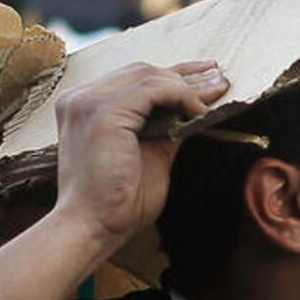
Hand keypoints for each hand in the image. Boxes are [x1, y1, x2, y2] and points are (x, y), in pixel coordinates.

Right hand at [52, 61, 228, 245]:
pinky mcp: (102, 112)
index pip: (133, 80)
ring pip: (149, 76)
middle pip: (142, 72)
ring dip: (188, 86)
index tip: (205, 77)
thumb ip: (165, 128)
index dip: (172, 76)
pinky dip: (180, 95)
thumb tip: (192, 111)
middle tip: (219, 77)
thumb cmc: (117, 202)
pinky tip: (198, 110)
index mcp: (84, 107)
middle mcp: (80, 98)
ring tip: (217, 92)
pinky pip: (152, 89)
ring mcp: (88, 102)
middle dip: (185, 74)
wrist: (92, 227)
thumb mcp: (148, 154)